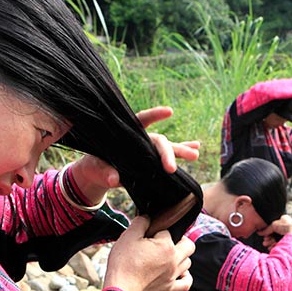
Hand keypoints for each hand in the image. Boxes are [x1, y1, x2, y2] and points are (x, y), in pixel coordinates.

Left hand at [68, 107, 200, 203]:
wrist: (97, 173)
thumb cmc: (94, 165)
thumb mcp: (96, 168)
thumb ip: (105, 171)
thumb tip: (114, 179)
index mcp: (126, 134)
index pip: (141, 120)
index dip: (154, 115)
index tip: (169, 111)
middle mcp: (140, 139)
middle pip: (158, 141)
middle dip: (167, 153)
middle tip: (171, 168)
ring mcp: (148, 149)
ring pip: (168, 148)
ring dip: (182, 150)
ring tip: (196, 154)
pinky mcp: (152, 161)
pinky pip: (169, 156)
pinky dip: (182, 151)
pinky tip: (196, 149)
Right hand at [103, 216, 194, 290]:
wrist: (120, 288)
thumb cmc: (123, 263)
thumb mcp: (128, 236)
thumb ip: (140, 222)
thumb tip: (147, 218)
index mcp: (166, 245)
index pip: (168, 231)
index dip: (157, 231)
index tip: (148, 236)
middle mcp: (174, 260)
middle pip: (188, 245)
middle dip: (180, 240)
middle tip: (166, 242)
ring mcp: (173, 275)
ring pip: (188, 262)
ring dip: (181, 257)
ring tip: (168, 256)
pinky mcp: (169, 288)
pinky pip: (186, 283)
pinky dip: (186, 277)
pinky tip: (180, 273)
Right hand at [258, 214, 291, 246]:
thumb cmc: (286, 226)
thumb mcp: (273, 226)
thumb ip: (266, 230)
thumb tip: (260, 233)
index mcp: (286, 219)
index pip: (275, 226)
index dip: (269, 231)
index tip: (265, 235)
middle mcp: (290, 226)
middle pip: (277, 233)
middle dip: (270, 238)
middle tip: (265, 241)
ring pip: (279, 239)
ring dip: (272, 242)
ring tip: (266, 245)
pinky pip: (283, 244)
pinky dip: (277, 246)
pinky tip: (271, 247)